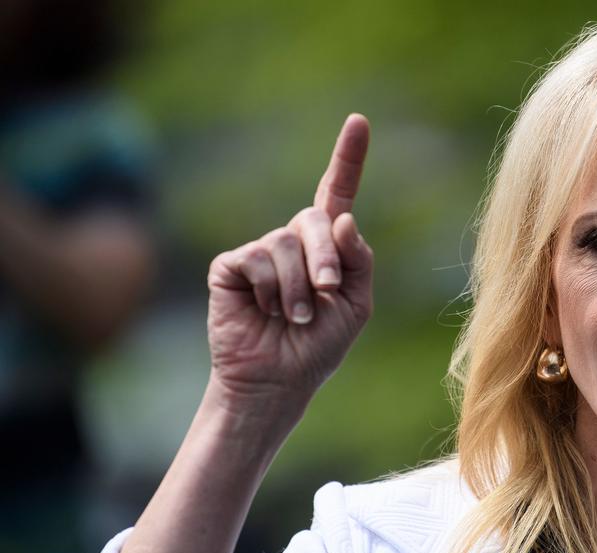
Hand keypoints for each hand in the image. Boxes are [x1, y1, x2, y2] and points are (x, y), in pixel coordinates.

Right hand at [205, 114, 372, 408]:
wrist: (279, 380)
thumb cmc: (319, 345)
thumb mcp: (356, 304)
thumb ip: (357, 260)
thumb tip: (343, 219)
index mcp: (327, 247)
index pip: (337, 193)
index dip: (348, 157)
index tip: (359, 121)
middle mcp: (292, 241)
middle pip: (314, 220)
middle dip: (326, 260)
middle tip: (325, 295)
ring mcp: (260, 251)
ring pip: (285, 245)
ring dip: (298, 289)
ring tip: (294, 317)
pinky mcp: (230, 266)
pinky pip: (257, 259)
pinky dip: (270, 290)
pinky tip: (264, 311)